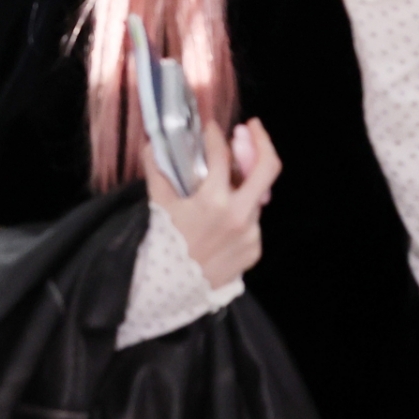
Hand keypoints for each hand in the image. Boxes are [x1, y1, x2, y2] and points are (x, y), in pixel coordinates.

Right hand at [144, 119, 279, 289]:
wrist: (167, 291)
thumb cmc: (161, 246)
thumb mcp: (159, 206)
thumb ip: (157, 171)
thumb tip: (151, 145)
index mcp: (214, 202)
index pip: (221, 156)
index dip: (215, 137)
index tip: (212, 128)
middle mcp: (240, 216)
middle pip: (267, 168)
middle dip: (261, 142)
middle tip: (252, 127)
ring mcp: (251, 234)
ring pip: (256, 198)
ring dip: (243, 184)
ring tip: (225, 180)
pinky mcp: (254, 250)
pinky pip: (252, 223)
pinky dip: (240, 213)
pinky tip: (221, 217)